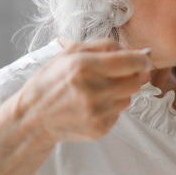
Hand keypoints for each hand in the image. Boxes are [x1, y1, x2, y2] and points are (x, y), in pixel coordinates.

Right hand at [12, 39, 151, 143]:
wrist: (32, 117)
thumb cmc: (50, 81)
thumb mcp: (69, 54)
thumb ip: (103, 46)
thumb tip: (135, 51)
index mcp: (83, 67)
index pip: (131, 62)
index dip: (142, 59)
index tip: (143, 58)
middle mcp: (92, 91)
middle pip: (136, 81)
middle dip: (135, 74)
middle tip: (124, 72)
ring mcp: (97, 112)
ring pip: (130, 98)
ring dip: (122, 91)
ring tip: (101, 89)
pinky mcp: (100, 128)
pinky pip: (119, 113)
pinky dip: (112, 106)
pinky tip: (94, 104)